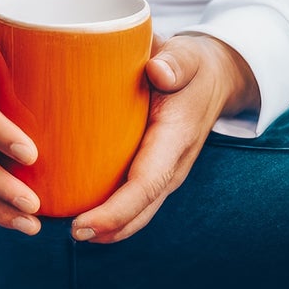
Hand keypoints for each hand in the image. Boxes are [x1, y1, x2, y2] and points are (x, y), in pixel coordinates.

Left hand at [70, 31, 257, 245]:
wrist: (216, 77)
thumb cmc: (193, 65)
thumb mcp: (187, 55)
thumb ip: (175, 61)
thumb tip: (157, 71)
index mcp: (176, 138)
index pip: (146, 184)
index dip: (115, 210)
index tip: (83, 224)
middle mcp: (173, 164)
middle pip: (142, 210)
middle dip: (109, 228)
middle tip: (72, 234)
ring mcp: (167, 171)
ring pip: (140, 211)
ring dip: (111, 227)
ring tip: (75, 231)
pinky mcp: (157, 169)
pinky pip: (137, 199)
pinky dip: (115, 213)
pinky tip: (88, 213)